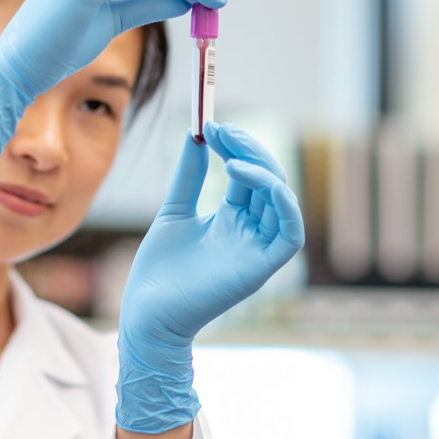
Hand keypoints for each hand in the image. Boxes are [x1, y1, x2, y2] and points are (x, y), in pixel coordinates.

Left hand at [116, 123, 305, 432]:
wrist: (147, 313)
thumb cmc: (159, 270)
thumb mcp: (174, 211)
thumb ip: (189, 176)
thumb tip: (195, 135)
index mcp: (233, 218)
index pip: (249, 174)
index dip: (236, 146)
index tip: (212, 125)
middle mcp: (252, 231)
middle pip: (269, 180)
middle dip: (249, 149)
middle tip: (220, 130)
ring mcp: (259, 249)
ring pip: (283, 200)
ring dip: (263, 168)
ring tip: (229, 154)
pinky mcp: (262, 268)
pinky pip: (290, 234)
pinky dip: (282, 202)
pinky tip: (252, 178)